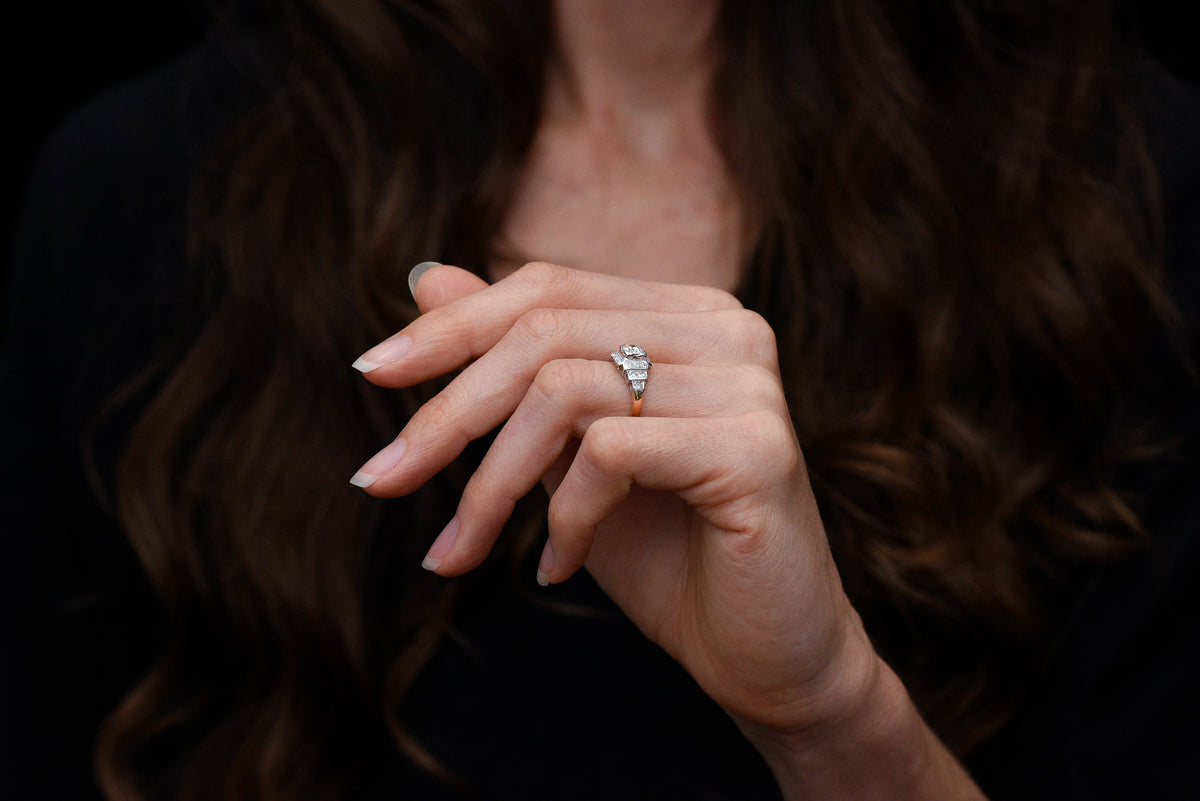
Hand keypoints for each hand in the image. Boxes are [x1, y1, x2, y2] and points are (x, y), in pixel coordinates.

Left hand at [350, 261, 874, 735]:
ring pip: (564, 391)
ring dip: (490, 483)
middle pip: (543, 333)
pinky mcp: (756, 447)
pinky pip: (610, 453)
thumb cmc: (666, 552)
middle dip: (446, 414)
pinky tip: (559, 567)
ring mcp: (747, 383)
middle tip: (380, 480)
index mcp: (684, 315)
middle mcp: (725, 329)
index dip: (450, 326)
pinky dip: (563, 517)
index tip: (370, 373)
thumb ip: (510, 365)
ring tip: (461, 552)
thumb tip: (421, 275)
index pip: (545, 288)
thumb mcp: (565, 452)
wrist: (766, 654)